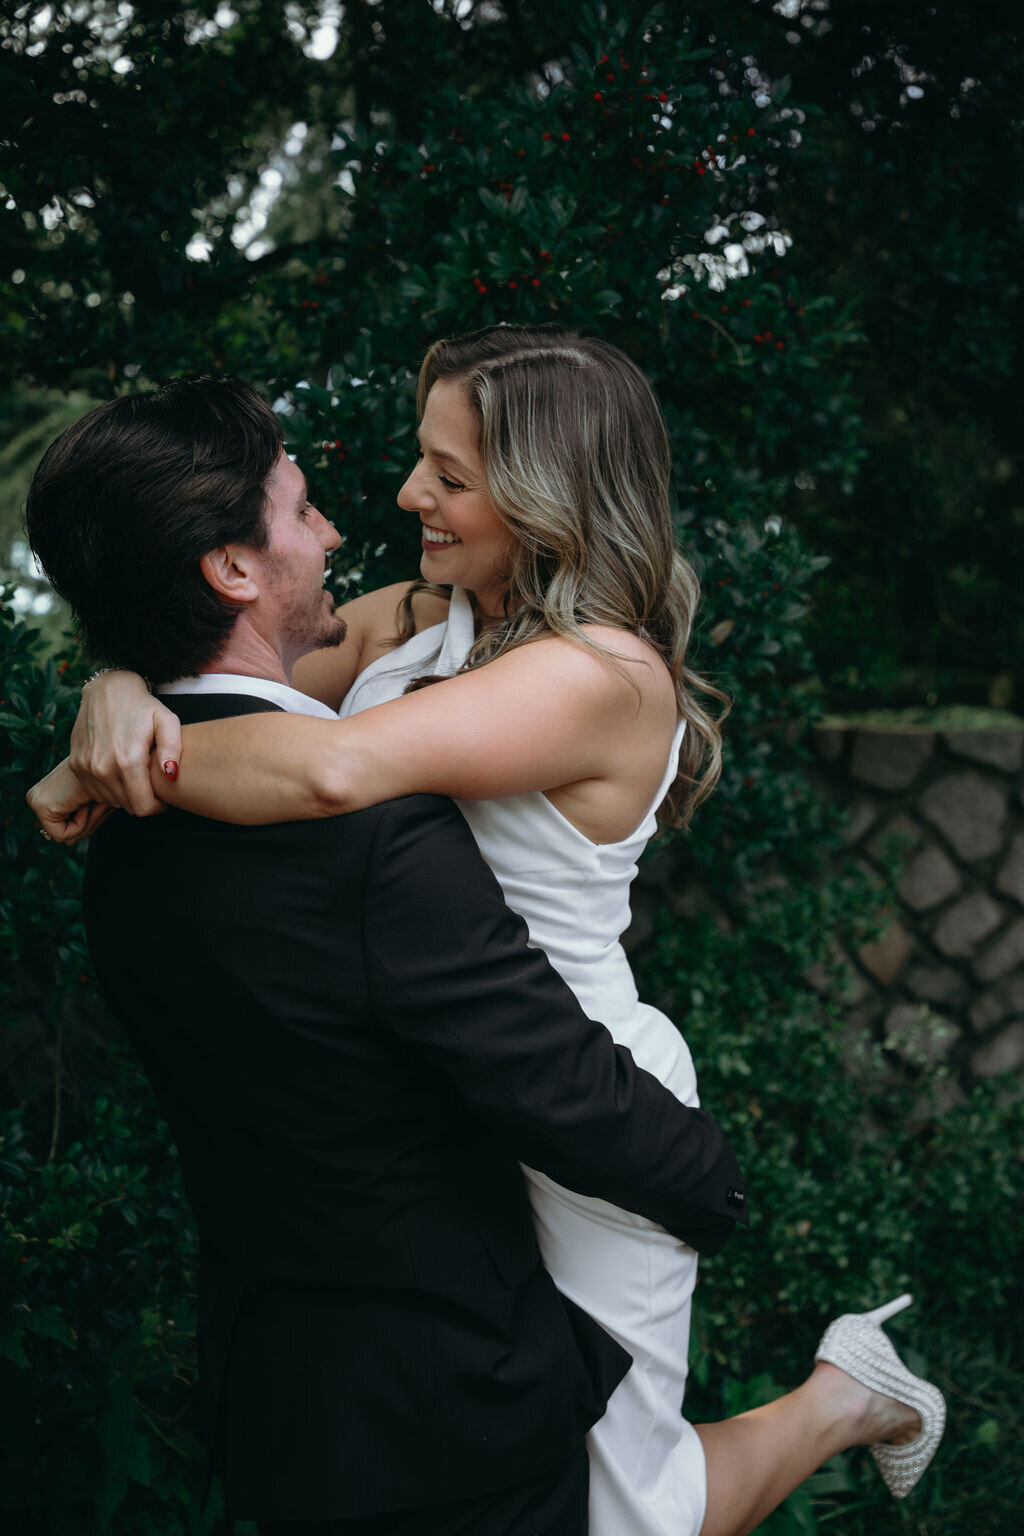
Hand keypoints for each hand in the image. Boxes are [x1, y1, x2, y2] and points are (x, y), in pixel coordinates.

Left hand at [26, 759, 115, 845]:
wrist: (110, 759)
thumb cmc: (112, 777)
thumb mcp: (97, 801)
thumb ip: (85, 819)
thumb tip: (70, 843)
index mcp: (47, 795)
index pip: (69, 830)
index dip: (91, 823)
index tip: (102, 803)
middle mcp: (36, 797)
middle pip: (67, 834)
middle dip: (91, 823)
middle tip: (102, 803)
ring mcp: (36, 801)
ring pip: (67, 837)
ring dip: (90, 822)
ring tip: (97, 801)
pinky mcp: (41, 806)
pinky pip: (64, 835)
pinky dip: (82, 823)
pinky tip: (87, 803)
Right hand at [69, 670, 181, 815]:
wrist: (108, 690)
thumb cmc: (142, 706)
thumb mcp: (166, 721)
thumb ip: (173, 748)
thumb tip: (171, 773)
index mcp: (127, 760)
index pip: (142, 808)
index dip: (156, 806)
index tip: (162, 796)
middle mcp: (102, 768)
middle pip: (128, 806)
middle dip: (143, 799)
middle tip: (150, 782)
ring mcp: (85, 768)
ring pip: (111, 801)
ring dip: (126, 794)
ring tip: (135, 774)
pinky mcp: (76, 765)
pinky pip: (96, 792)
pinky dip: (109, 787)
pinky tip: (119, 770)